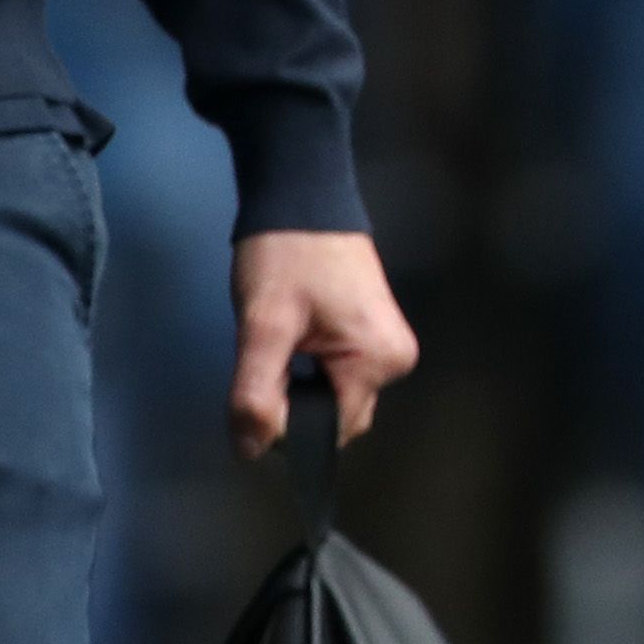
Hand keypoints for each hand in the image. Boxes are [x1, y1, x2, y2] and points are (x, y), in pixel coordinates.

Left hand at [228, 229, 420, 458]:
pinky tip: (292, 341)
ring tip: (277, 344)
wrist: (300, 192)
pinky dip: (309, 370)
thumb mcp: (264, 324)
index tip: (258, 389)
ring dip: (299, 386)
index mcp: (379, 361)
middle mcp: (394, 360)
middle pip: (335, 417)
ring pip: (333, 396)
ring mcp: (386, 347)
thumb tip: (249, 451)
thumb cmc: (285, 253)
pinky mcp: (372, 335)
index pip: (330, 431)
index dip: (287, 425)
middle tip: (265, 357)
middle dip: (293, 402)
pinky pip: (338, 375)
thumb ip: (255, 392)